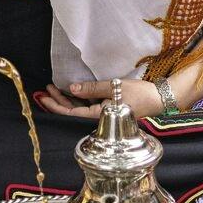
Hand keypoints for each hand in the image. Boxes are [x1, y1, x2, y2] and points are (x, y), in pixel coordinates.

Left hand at [37, 79, 164, 120]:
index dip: (56, 105)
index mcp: (98, 114)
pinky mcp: (108, 106)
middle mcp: (98, 115)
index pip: (71, 111)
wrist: (158, 99)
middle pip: (73, 109)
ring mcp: (103, 111)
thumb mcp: (115, 87)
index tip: (44, 97)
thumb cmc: (138, 94)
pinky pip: (88, 103)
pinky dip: (78, 96)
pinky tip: (72, 89)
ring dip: (66, 97)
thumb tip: (72, 88)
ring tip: (54, 87)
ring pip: (79, 106)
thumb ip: (93, 88)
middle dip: (58, 100)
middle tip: (45, 88)